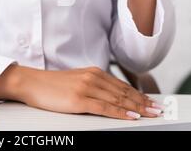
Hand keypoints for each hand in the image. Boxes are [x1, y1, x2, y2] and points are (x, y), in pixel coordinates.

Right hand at [0, 65, 161, 119]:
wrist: (32, 83)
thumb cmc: (52, 84)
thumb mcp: (76, 80)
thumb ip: (94, 84)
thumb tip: (111, 94)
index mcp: (94, 72)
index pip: (122, 86)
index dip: (139, 95)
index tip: (151, 101)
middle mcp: (93, 77)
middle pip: (124, 93)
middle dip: (143, 102)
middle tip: (158, 109)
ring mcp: (87, 88)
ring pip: (118, 100)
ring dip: (138, 108)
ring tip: (151, 114)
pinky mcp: (79, 100)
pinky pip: (105, 108)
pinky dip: (121, 113)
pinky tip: (131, 117)